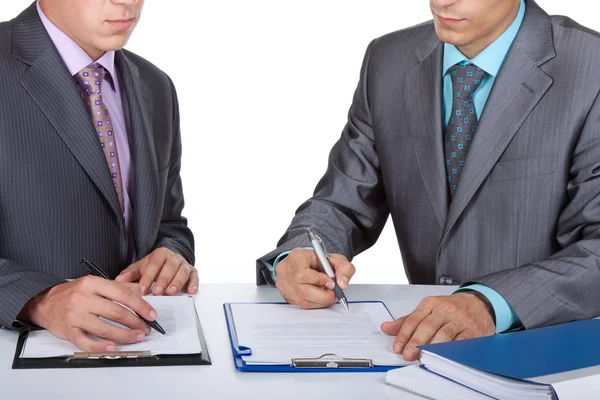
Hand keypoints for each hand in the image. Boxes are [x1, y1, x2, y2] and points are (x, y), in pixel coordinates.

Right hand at [19, 277, 156, 351]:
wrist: (45, 303)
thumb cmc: (74, 293)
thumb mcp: (95, 283)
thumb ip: (118, 286)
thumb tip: (141, 291)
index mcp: (93, 283)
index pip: (122, 294)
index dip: (140, 306)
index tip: (151, 314)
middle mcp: (83, 298)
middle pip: (116, 312)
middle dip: (135, 322)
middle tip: (146, 329)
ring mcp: (74, 315)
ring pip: (104, 328)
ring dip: (124, 335)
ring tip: (136, 337)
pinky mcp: (68, 331)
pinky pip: (85, 342)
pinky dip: (100, 346)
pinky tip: (112, 347)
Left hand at [116, 247, 197, 295]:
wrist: (170, 260)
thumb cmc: (154, 267)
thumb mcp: (141, 268)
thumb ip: (130, 274)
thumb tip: (117, 281)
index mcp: (160, 254)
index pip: (154, 264)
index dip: (148, 276)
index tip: (142, 289)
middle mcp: (174, 258)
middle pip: (170, 266)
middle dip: (163, 280)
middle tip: (157, 292)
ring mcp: (184, 264)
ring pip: (183, 271)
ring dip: (177, 282)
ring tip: (171, 292)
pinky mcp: (193, 272)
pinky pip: (195, 276)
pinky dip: (194, 283)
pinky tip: (191, 291)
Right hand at [274, 248, 355, 308]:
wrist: (310, 264)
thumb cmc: (320, 261)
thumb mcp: (336, 259)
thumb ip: (344, 269)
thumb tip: (342, 284)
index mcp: (296, 257)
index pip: (302, 274)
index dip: (318, 281)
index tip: (331, 283)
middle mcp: (286, 270)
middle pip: (301, 290)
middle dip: (322, 296)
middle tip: (333, 294)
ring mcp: (283, 284)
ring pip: (301, 300)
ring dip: (319, 301)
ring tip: (327, 294)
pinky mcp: (286, 294)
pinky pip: (300, 304)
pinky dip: (313, 303)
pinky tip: (318, 296)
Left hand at [381, 292, 494, 360]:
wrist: (480, 303)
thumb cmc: (451, 308)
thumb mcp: (428, 309)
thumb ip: (407, 320)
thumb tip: (386, 328)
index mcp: (431, 303)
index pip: (414, 319)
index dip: (404, 334)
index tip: (398, 347)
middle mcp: (445, 309)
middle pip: (427, 326)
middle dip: (416, 342)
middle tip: (407, 355)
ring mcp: (460, 319)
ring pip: (444, 334)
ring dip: (432, 348)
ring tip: (422, 358)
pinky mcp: (474, 330)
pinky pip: (462, 341)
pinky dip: (452, 350)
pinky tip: (443, 357)